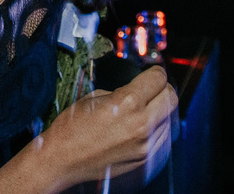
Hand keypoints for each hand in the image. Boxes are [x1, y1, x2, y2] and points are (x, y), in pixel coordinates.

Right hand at [36, 64, 177, 190]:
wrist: (62, 161)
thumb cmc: (71, 128)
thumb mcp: (94, 97)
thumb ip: (121, 92)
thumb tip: (137, 90)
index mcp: (128, 102)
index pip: (158, 79)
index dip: (155, 72)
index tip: (152, 73)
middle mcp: (141, 124)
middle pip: (171, 97)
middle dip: (163, 89)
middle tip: (153, 88)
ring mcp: (145, 145)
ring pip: (169, 119)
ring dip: (160, 111)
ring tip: (144, 110)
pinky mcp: (145, 160)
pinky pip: (162, 139)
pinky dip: (156, 130)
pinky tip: (141, 128)